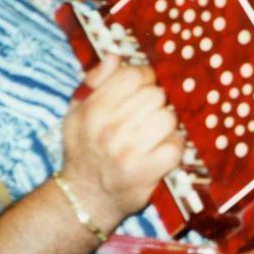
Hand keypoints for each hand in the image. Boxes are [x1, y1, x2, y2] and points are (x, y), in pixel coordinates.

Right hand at [59, 55, 184, 236]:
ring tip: (151, 134)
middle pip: (155, 95)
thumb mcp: (77, 111)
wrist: (84, 197)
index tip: (140, 89)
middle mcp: (110, 130)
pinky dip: (172, 148)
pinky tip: (158, 151)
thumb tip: (116, 56)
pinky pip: (176, 145)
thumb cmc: (83, 149)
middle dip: (154, 102)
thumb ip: (95, 81)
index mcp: (94, 110)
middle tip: (144, 116)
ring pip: (168, 117)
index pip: (133, 75)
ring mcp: (129, 152)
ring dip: (164, 125)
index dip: (143, 77)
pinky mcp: (147, 172)